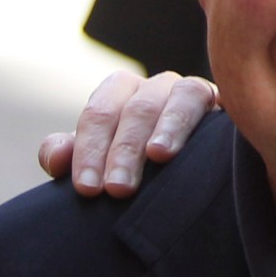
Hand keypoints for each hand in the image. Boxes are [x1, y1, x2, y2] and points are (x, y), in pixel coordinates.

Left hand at [38, 70, 219, 196]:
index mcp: (118, 94)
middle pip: (135, 109)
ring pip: (175, 99)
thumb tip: (55, 160)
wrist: (194, 178)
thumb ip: (72, 158)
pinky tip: (197, 144)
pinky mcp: (220, 102)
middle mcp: (153, 87)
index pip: (97, 116)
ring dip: (165, 128)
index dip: (89, 151)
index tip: (88, 189)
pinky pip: (208, 98)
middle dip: (123, 150)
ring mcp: (188, 91)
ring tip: (157, 157)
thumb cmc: (137, 170)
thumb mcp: (101, 164)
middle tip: (117, 189)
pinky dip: (198, 118)